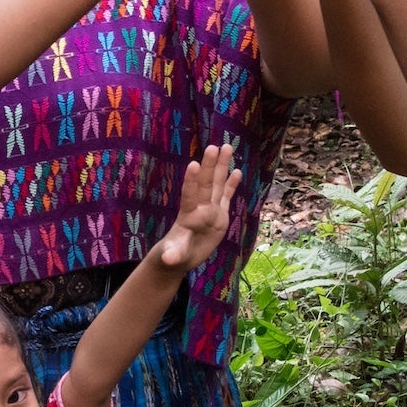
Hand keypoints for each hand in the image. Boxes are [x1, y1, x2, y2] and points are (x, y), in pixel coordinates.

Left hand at [155, 144, 241, 269]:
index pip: (190, 196)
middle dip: (210, 166)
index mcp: (189, 216)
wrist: (181, 255)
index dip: (192, 181)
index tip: (194, 164)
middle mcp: (201, 208)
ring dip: (222, 166)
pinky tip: (237, 170)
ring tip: (227, 146)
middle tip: (212, 147)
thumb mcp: (174, 256)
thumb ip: (173, 255)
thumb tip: (168, 260)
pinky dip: (231, 184)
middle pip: (207, 184)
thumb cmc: (174, 255)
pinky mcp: (220, 215)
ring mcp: (211, 209)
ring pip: (218, 184)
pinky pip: (227, 196)